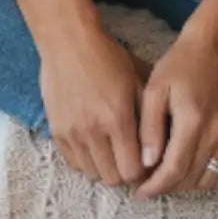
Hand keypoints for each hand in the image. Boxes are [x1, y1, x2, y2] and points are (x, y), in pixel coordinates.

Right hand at [39, 24, 150, 186]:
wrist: (69, 40)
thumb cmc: (108, 56)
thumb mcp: (137, 78)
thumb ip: (149, 114)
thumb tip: (161, 143)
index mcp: (118, 118)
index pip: (132, 170)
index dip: (142, 171)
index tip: (145, 161)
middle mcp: (94, 131)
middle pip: (112, 178)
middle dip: (124, 172)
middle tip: (128, 158)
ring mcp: (72, 133)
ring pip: (92, 173)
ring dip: (104, 167)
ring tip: (110, 151)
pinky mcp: (56, 131)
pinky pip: (73, 163)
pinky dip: (85, 160)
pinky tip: (93, 145)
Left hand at [135, 32, 217, 198]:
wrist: (213, 46)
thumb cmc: (179, 64)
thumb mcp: (154, 89)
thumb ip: (149, 127)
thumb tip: (148, 163)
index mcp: (193, 118)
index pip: (175, 168)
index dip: (157, 186)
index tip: (141, 191)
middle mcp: (217, 130)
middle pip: (191, 177)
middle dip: (168, 185)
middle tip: (151, 181)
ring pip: (209, 179)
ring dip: (187, 184)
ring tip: (169, 174)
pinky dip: (208, 176)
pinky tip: (192, 167)